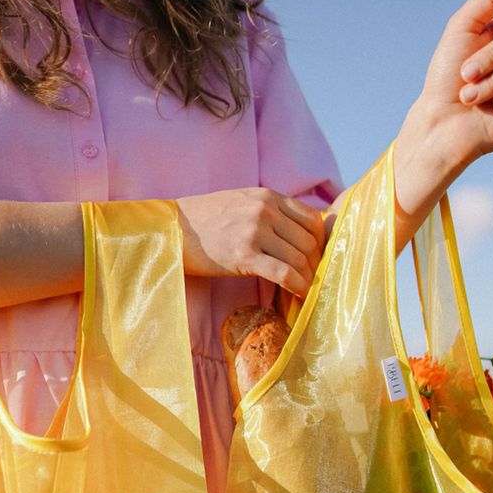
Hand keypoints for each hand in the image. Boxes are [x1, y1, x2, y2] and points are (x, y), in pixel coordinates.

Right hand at [177, 188, 324, 297]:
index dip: (320, 244)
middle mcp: (265, 210)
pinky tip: (298, 295)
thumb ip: (271, 212)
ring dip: (307, 279)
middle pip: (309, 242)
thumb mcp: (242, 203)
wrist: (172, 229)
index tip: (316, 260)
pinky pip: (284, 274)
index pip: (312, 220)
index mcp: (267, 196)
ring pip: (300, 259)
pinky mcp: (244, 255)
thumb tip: (297, 234)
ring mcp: (255, 231)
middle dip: (315, 265)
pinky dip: (297, 287)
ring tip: (304, 290)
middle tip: (312, 281)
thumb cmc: (206, 221)